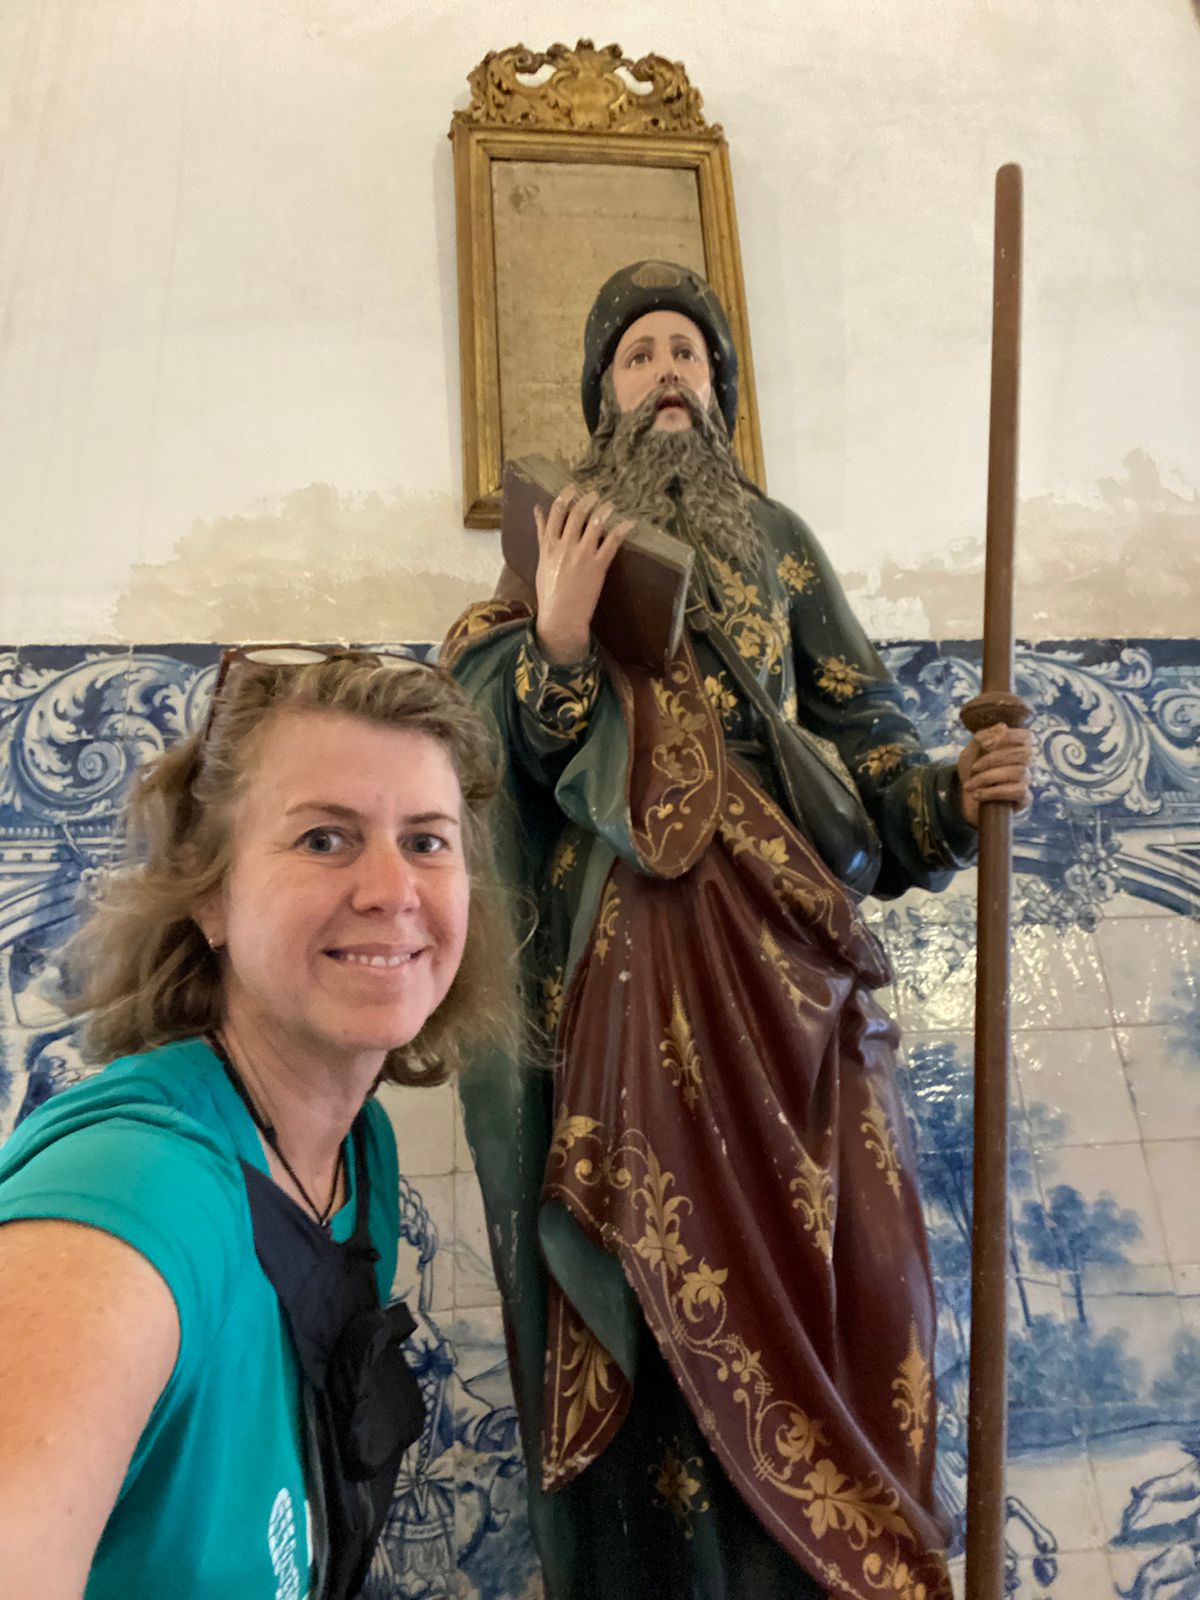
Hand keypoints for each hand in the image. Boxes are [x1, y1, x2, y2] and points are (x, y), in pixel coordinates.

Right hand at [533, 486, 630, 665]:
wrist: (561, 617)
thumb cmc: (549, 592)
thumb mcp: (541, 560)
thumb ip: (541, 534)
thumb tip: (537, 511)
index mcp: (549, 545)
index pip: (555, 513)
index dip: (565, 496)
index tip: (573, 487)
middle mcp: (564, 546)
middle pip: (576, 514)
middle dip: (587, 500)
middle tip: (595, 493)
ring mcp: (582, 555)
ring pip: (594, 524)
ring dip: (604, 510)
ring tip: (611, 504)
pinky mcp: (598, 566)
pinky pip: (612, 542)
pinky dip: (622, 529)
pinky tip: (630, 522)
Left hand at [956, 723, 1034, 826]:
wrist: (966, 800)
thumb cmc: (972, 772)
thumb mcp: (970, 753)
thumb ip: (981, 738)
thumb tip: (1002, 726)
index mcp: (1015, 747)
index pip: (1025, 736)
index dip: (1007, 737)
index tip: (984, 744)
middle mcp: (1025, 762)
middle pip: (1022, 753)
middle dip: (993, 759)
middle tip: (973, 768)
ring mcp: (1026, 780)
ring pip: (1018, 772)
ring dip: (988, 778)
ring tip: (969, 785)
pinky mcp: (1025, 797)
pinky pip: (1018, 791)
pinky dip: (994, 792)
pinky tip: (978, 794)